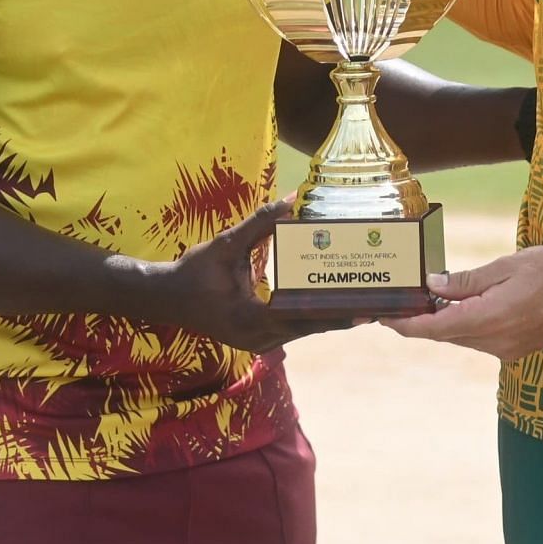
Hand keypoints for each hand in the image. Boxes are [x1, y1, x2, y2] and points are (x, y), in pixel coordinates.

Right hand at [156, 201, 360, 352]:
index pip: (302, 316)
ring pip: (302, 331)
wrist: (165, 298)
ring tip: (362, 306)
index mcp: (251, 318)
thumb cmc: (193, 271)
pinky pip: (291, 331)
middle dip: (341, 316)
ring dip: (329, 319)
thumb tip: (292, 200)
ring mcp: (256, 343)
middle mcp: (257, 337)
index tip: (365, 307)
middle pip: (309, 327)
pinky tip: (330, 307)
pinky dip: (311, 319)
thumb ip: (261, 223)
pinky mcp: (254, 340)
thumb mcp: (226, 244)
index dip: (336, 312)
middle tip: (377, 305)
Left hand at [386, 247, 542, 360]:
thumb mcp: (508, 265)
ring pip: (463, 339)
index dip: (407, 325)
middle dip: (421, 323)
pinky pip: (481, 340)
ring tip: (427, 301)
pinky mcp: (517, 349)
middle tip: (399, 305)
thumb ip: (468, 281)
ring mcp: (508, 350)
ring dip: (444, 324)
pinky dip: (465, 326)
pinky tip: (460, 308)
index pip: (436, 328)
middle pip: (446, 336)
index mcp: (491, 319)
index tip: (385, 319)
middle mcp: (497, 342)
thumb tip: (432, 284)